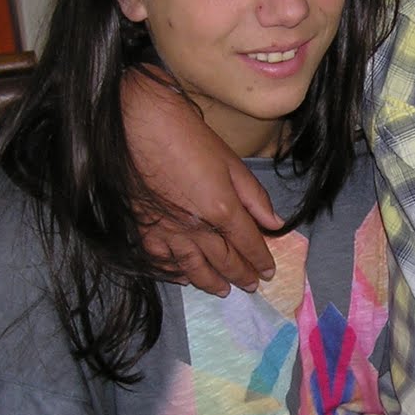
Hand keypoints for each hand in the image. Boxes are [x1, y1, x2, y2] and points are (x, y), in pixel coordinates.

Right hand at [122, 67, 282, 294]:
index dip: (260, 260)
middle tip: (251, 285)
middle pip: (224, 260)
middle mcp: (196, 228)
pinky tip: (183, 277)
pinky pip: (160, 260)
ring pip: (193, 267)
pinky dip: (174, 272)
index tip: (268, 272)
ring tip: (223, 290)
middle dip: (241, 274)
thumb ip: (254, 197)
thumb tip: (275, 224)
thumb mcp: (231, 162)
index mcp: (222, 210)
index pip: (248, 244)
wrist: (139, 125)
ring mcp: (167, 231)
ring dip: (211, 281)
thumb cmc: (187, 136)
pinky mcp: (143, 228)